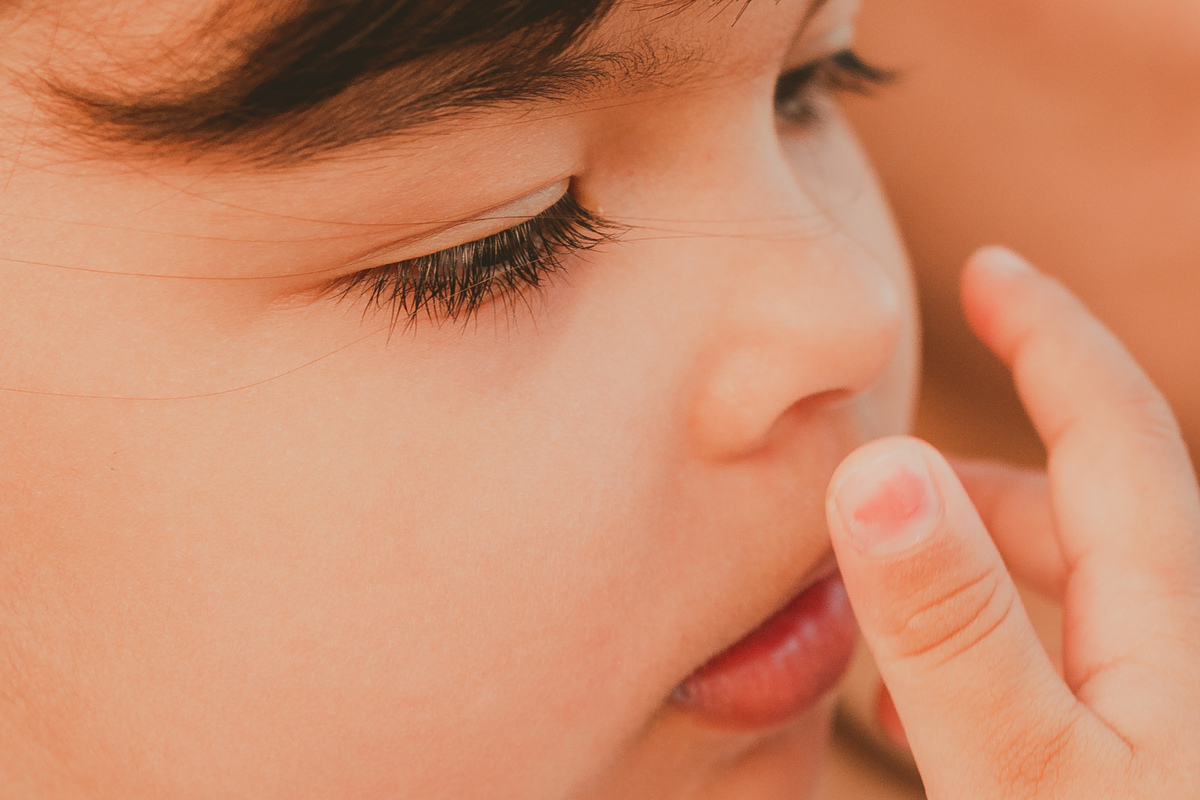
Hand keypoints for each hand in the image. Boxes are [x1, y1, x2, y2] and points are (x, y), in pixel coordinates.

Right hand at [825, 247, 1199, 798]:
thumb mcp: (1025, 777)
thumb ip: (955, 627)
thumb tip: (880, 461)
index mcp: (1175, 632)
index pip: (1114, 433)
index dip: (1048, 336)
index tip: (986, 267)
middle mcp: (1184, 659)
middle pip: (1089, 515)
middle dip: (980, 472)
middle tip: (880, 472)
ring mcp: (1171, 722)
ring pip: (1074, 598)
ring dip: (974, 568)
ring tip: (881, 594)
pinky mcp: (1143, 771)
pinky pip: (1066, 675)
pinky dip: (987, 652)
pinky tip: (920, 709)